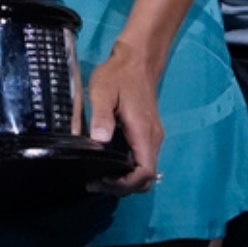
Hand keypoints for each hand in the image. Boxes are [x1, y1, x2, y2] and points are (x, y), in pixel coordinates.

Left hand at [86, 43, 164, 195]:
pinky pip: (141, 161)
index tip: (101, 179)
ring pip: (144, 172)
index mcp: (144, 132)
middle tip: (94, 182)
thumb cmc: (119, 75)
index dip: (124, 184)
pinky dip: (127, 170)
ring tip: (97, 176)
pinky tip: (107, 164)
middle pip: (145, 179)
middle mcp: (153, 139)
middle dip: (122, 187)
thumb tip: (99, 141)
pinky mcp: (147, 134)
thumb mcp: (103, 91)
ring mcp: (152, 137)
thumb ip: (101, 116)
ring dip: (124, 181)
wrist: (137, 59)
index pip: (144, 174)